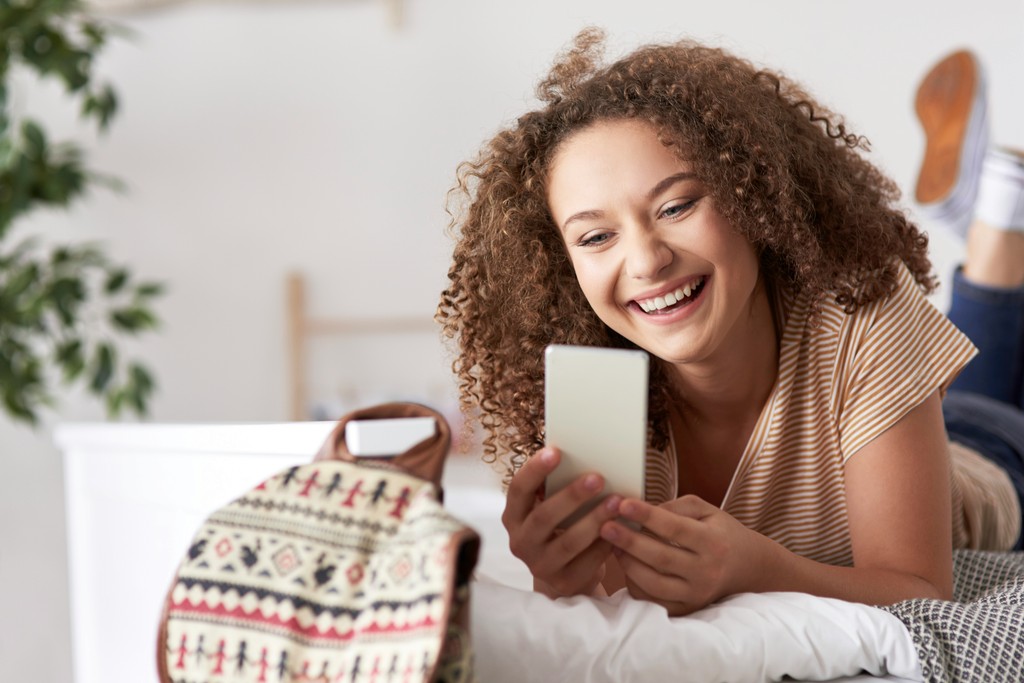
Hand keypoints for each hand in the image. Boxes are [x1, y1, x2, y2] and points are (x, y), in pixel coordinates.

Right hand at [502, 447, 622, 597]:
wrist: (565, 573)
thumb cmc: (560, 528)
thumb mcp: (549, 509)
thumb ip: (554, 488)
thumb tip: (580, 456)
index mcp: (514, 517)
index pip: (518, 490)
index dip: (534, 470)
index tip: (555, 451)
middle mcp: (520, 542)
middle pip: (544, 517)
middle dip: (571, 496)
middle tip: (597, 477)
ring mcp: (540, 566)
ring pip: (568, 542)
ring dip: (594, 519)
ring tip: (616, 501)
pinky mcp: (564, 582)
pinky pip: (588, 561)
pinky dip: (605, 543)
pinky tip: (620, 528)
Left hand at [599, 495, 765, 614]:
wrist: (747, 567)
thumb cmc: (719, 532)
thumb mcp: (706, 510)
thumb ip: (675, 507)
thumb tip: (640, 510)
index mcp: (713, 542)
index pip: (675, 528)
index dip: (646, 516)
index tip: (622, 504)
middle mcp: (706, 571)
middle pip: (660, 557)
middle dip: (629, 541)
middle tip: (605, 525)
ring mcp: (696, 594)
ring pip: (653, 583)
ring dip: (627, 563)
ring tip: (612, 544)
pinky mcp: (686, 609)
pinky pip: (653, 600)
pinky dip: (634, 583)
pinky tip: (625, 564)